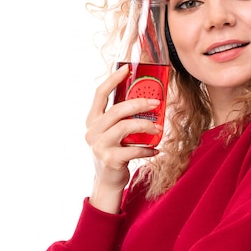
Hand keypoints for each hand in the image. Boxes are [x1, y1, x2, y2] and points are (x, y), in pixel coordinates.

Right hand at [85, 65, 161, 212]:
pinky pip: (133, 149)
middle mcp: (93, 131)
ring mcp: (100, 146)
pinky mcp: (110, 160)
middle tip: (156, 103)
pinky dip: (147, 149)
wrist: (107, 181)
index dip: (113, 79)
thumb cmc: (113, 152)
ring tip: (158, 129)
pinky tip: (155, 150)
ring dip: (146, 126)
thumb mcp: (111, 133)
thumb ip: (120, 118)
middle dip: (139, 103)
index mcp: (92, 120)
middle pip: (117, 110)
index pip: (100, 94)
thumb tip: (146, 99)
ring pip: (125, 127)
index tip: (128, 69)